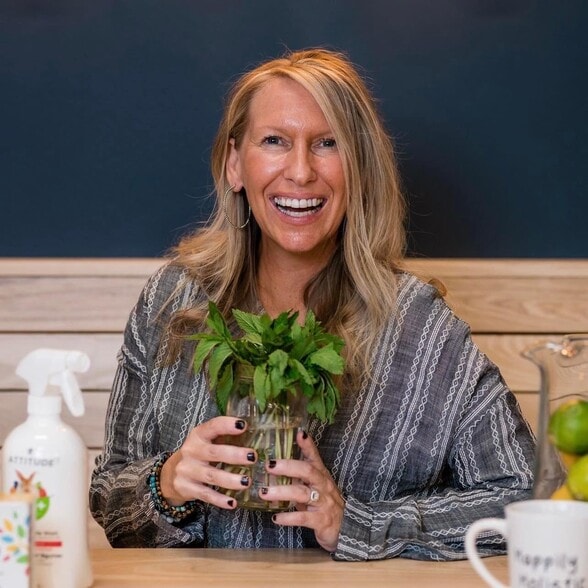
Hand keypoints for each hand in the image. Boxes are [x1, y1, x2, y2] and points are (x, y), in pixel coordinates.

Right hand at [158, 416, 254, 509]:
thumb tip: (255, 435)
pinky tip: (232, 502)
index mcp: (198, 435)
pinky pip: (205, 495)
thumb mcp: (206, 441)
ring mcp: (187, 470)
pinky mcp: (186, 488)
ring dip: (230, 479)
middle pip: (214, 452)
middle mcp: (191, 451)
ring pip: (211, 476)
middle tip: (253, 457)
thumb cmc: (198, 454)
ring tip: (246, 482)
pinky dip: (219, 499)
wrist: (171, 474)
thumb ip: (224, 437)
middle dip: (234, 455)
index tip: (243, 425)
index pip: (212, 427)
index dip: (227, 425)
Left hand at [260, 430, 344, 552]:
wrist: (345, 529)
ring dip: (282, 492)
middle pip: (307, 470)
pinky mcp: (321, 520)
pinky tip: (276, 517)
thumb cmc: (324, 504)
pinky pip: (303, 517)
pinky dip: (288, 517)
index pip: (314, 456)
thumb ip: (297, 477)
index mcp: (320, 474)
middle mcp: (323, 485)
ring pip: (302, 493)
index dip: (307, 445)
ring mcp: (323, 502)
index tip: (299, 433)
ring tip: (264, 492)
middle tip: (269, 465)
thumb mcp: (313, 487)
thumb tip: (272, 469)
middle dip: (287, 466)